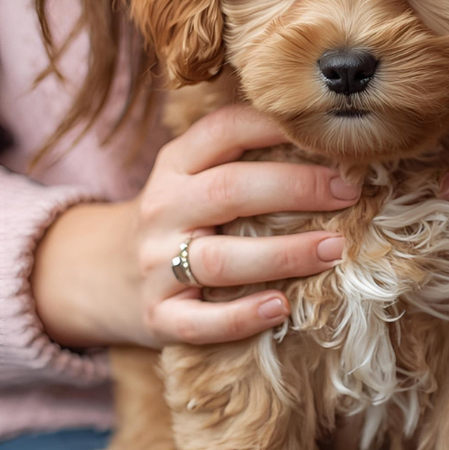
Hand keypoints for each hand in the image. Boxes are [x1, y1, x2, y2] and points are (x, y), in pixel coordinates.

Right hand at [32, 105, 360, 347]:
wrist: (101, 274)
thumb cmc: (177, 218)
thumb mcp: (192, 176)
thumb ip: (244, 158)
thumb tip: (333, 144)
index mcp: (175, 165)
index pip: (223, 131)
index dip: (275, 127)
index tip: (329, 135)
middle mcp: (163, 209)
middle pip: (228, 191)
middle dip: (294, 188)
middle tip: (348, 193)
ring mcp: (156, 266)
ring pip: (220, 259)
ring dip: (283, 254)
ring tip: (334, 249)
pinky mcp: (158, 317)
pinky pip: (201, 322)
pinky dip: (243, 316)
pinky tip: (282, 307)